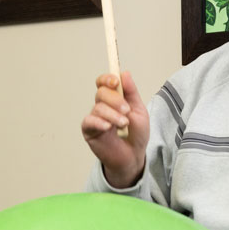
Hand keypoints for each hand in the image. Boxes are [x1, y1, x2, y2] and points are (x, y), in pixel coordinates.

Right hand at [81, 71, 148, 187]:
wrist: (133, 156)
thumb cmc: (136, 135)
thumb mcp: (139, 110)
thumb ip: (131, 93)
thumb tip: (124, 73)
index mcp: (114, 98)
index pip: (104, 82)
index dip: (107, 79)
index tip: (115, 82)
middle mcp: (102, 106)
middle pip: (101, 93)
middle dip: (115, 100)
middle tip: (126, 111)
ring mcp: (95, 118)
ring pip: (98, 108)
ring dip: (113, 115)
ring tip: (123, 125)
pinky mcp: (89, 131)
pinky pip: (89, 121)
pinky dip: (99, 122)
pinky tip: (108, 127)